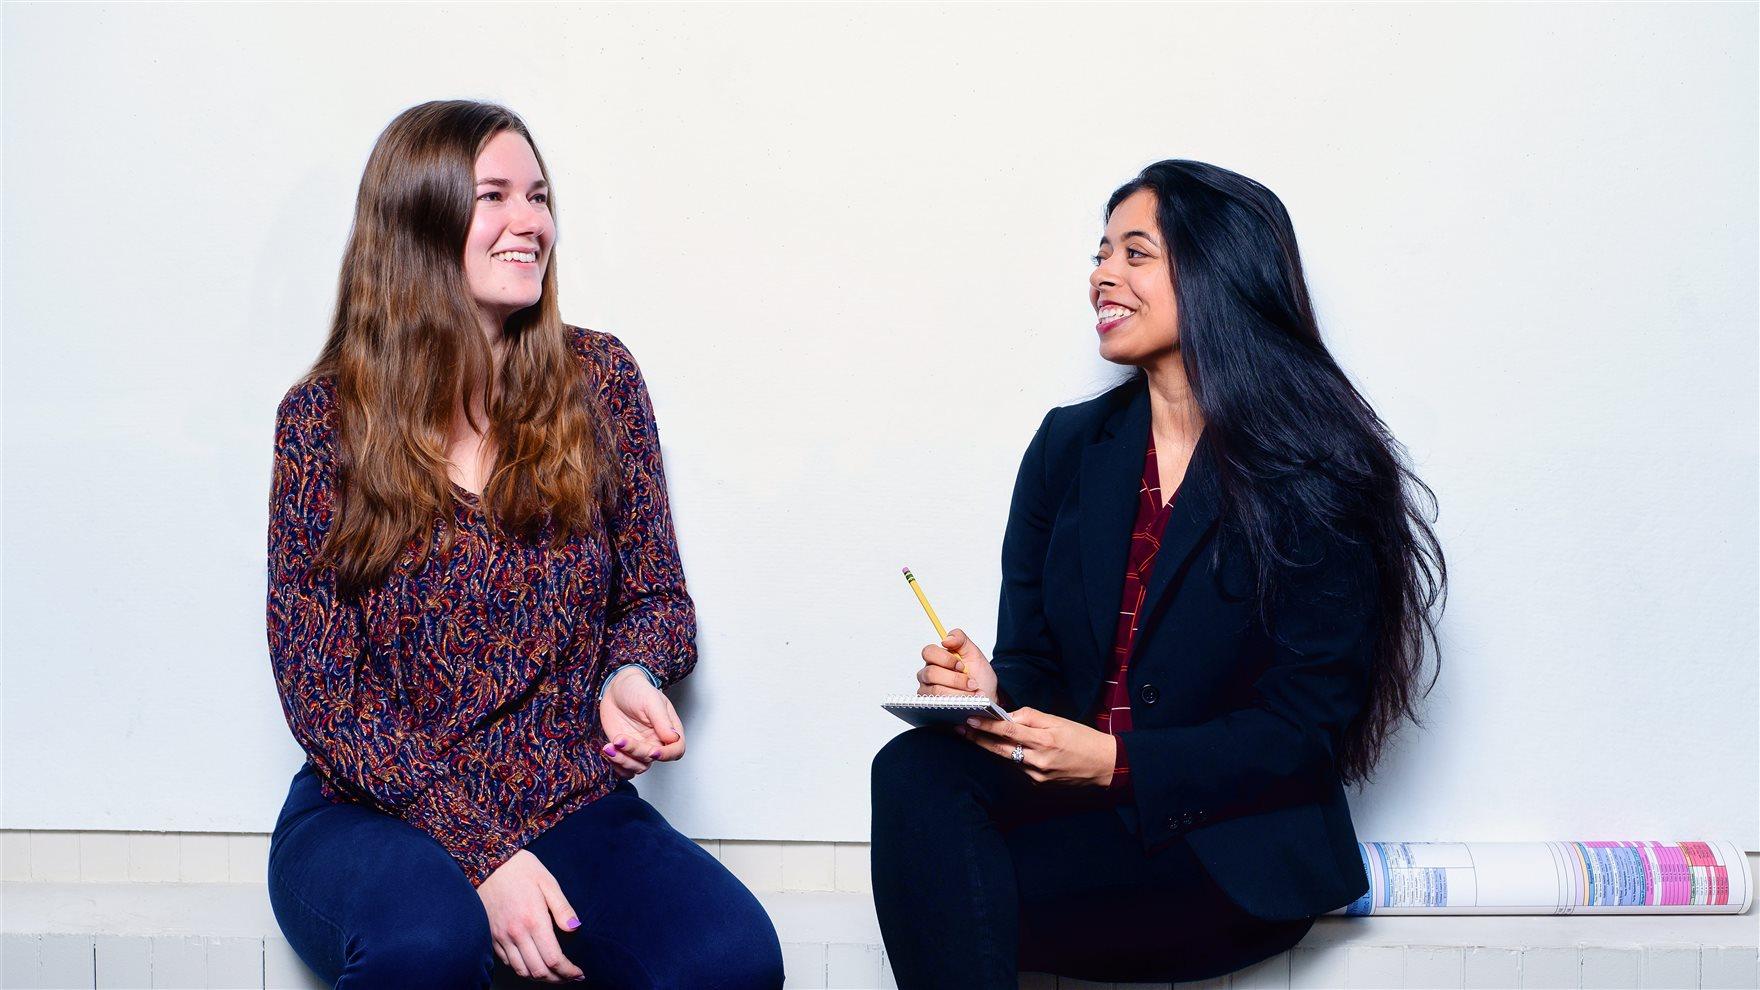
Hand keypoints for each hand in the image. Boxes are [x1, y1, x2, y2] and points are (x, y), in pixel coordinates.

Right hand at [477, 849, 583, 982]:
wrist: (487, 862)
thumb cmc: (521, 869)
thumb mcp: (548, 882)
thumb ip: (563, 908)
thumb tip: (576, 928)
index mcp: (534, 920)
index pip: (553, 959)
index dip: (568, 972)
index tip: (579, 973)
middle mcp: (516, 933)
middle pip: (538, 971)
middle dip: (557, 979)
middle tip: (571, 977)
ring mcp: (501, 937)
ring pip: (522, 971)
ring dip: (540, 978)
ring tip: (555, 975)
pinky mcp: (492, 937)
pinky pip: (508, 962)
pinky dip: (523, 969)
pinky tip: (534, 964)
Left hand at [597, 666, 684, 777]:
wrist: (616, 690)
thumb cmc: (637, 690)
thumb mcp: (652, 701)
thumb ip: (662, 720)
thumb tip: (673, 738)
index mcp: (669, 730)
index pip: (676, 750)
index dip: (666, 755)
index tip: (652, 751)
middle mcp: (656, 742)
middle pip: (651, 759)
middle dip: (635, 752)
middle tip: (619, 739)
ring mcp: (640, 748)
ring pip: (637, 767)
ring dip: (622, 761)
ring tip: (609, 746)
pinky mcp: (625, 752)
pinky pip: (624, 769)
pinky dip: (616, 765)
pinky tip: (608, 750)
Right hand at [915, 628, 999, 699]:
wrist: (987, 697)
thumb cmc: (979, 676)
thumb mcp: (974, 653)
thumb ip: (961, 640)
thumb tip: (946, 638)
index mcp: (936, 658)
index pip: (929, 652)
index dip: (945, 659)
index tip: (961, 666)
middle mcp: (928, 673)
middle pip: (931, 673)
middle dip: (955, 679)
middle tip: (972, 682)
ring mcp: (927, 690)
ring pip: (936, 690)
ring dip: (959, 692)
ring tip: (974, 693)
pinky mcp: (931, 705)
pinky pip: (939, 704)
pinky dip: (956, 702)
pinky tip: (968, 702)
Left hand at [957, 707, 1117, 786]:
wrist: (1105, 765)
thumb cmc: (1084, 739)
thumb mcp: (1059, 721)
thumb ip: (1032, 717)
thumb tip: (1009, 715)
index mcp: (1045, 739)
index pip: (1009, 730)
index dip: (987, 725)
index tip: (970, 719)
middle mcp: (1038, 759)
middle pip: (1000, 748)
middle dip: (979, 738)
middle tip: (962, 729)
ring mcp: (1037, 775)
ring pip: (1008, 758)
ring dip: (992, 747)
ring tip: (975, 736)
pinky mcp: (1039, 784)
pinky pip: (1019, 768)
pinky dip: (1012, 757)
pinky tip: (1008, 749)